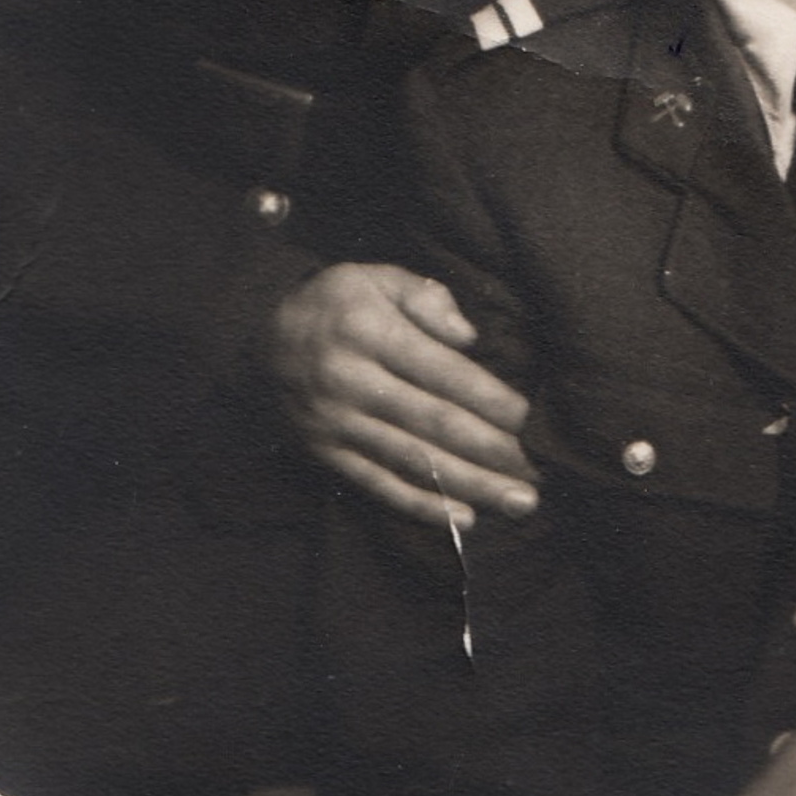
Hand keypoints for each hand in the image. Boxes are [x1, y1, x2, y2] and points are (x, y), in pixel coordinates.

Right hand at [266, 262, 537, 529]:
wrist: (256, 339)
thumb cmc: (335, 303)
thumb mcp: (375, 276)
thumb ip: (425, 298)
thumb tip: (468, 338)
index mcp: (370, 332)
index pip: (442, 372)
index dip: (490, 399)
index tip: (531, 421)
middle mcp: (352, 382)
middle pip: (433, 424)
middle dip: (492, 453)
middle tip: (539, 475)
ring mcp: (337, 425)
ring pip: (413, 462)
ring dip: (470, 487)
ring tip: (518, 502)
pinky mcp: (326, 455)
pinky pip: (378, 485)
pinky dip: (421, 506)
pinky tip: (463, 518)